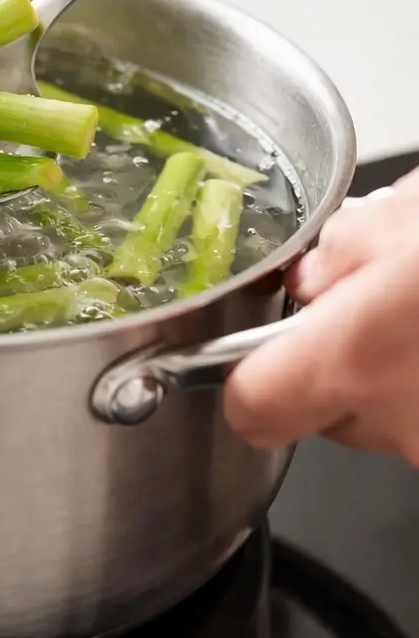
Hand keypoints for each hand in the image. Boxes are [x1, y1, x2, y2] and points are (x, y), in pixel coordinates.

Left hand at [224, 168, 418, 464]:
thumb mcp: (403, 221)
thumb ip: (332, 255)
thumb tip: (310, 280)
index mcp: (358, 355)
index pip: (250, 407)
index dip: (240, 381)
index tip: (244, 350)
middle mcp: (402, 420)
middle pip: (318, 412)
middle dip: (328, 361)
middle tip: (359, 307)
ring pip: (378, 418)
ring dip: (384, 374)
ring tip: (409, 312)